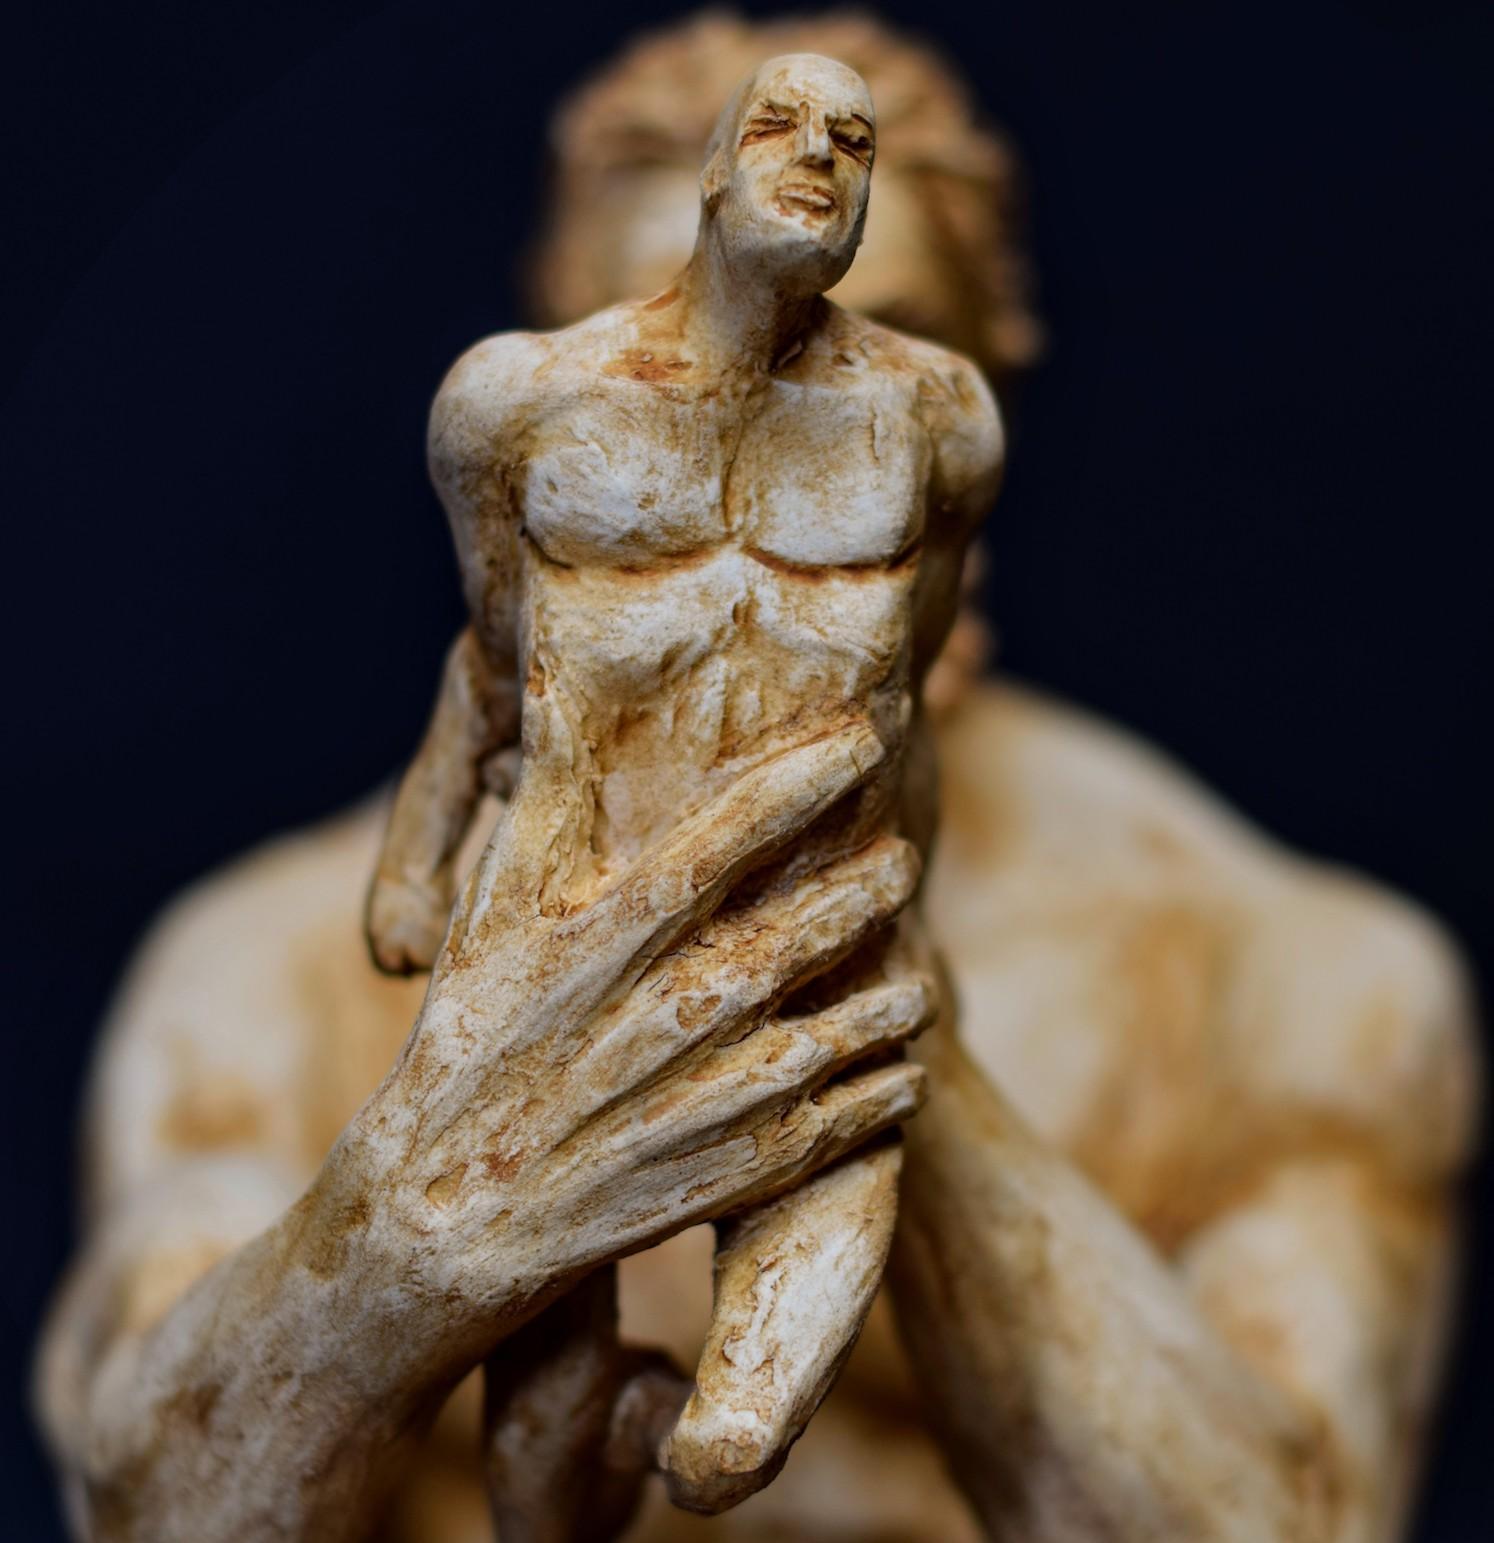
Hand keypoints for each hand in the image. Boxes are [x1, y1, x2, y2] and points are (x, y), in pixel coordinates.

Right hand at [318, 722, 928, 1376]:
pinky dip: (878, 1098)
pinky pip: (827, 1130)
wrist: (439, 1216)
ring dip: (888, 1002)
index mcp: (593, 945)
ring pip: (827, 1038)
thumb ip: (541, 806)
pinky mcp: (720, 1178)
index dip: (799, 783)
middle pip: (789, 936)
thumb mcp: (486, 917)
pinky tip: (905, 1072)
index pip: (715, 842)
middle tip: (904, 855)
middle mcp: (652, 1018)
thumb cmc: (465, 1042)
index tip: (863, 735)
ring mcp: (692, 1104)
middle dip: (863, 889)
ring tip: (921, 974)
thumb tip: (560, 680)